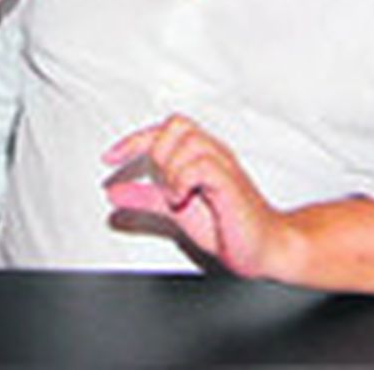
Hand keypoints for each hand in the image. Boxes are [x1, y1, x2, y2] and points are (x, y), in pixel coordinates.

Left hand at [102, 115, 291, 279]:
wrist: (265, 249)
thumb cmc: (228, 227)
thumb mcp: (174, 210)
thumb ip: (145, 198)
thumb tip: (114, 193)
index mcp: (200, 156)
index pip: (163, 131)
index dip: (133, 140)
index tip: (109, 158)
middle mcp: (213, 154)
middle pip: (176, 124)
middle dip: (158, 152)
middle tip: (163, 184)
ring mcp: (224, 167)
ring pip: (188, 141)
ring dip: (171, 169)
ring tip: (175, 196)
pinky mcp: (231, 184)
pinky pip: (202, 164)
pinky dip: (183, 179)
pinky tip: (182, 198)